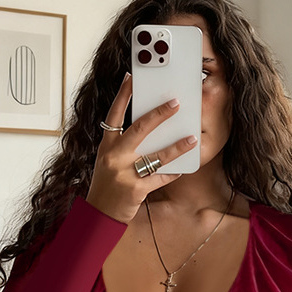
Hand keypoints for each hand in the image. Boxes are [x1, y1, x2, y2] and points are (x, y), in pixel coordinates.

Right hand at [86, 72, 197, 224]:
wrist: (99, 214)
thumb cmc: (107, 186)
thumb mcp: (109, 161)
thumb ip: (123, 146)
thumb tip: (150, 131)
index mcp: (106, 146)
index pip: (114, 114)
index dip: (122, 95)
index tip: (131, 78)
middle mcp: (114, 156)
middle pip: (139, 129)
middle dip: (159, 115)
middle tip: (176, 103)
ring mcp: (125, 173)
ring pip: (156, 155)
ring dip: (177, 147)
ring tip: (192, 139)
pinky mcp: (136, 189)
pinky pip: (160, 177)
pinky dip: (173, 172)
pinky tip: (184, 167)